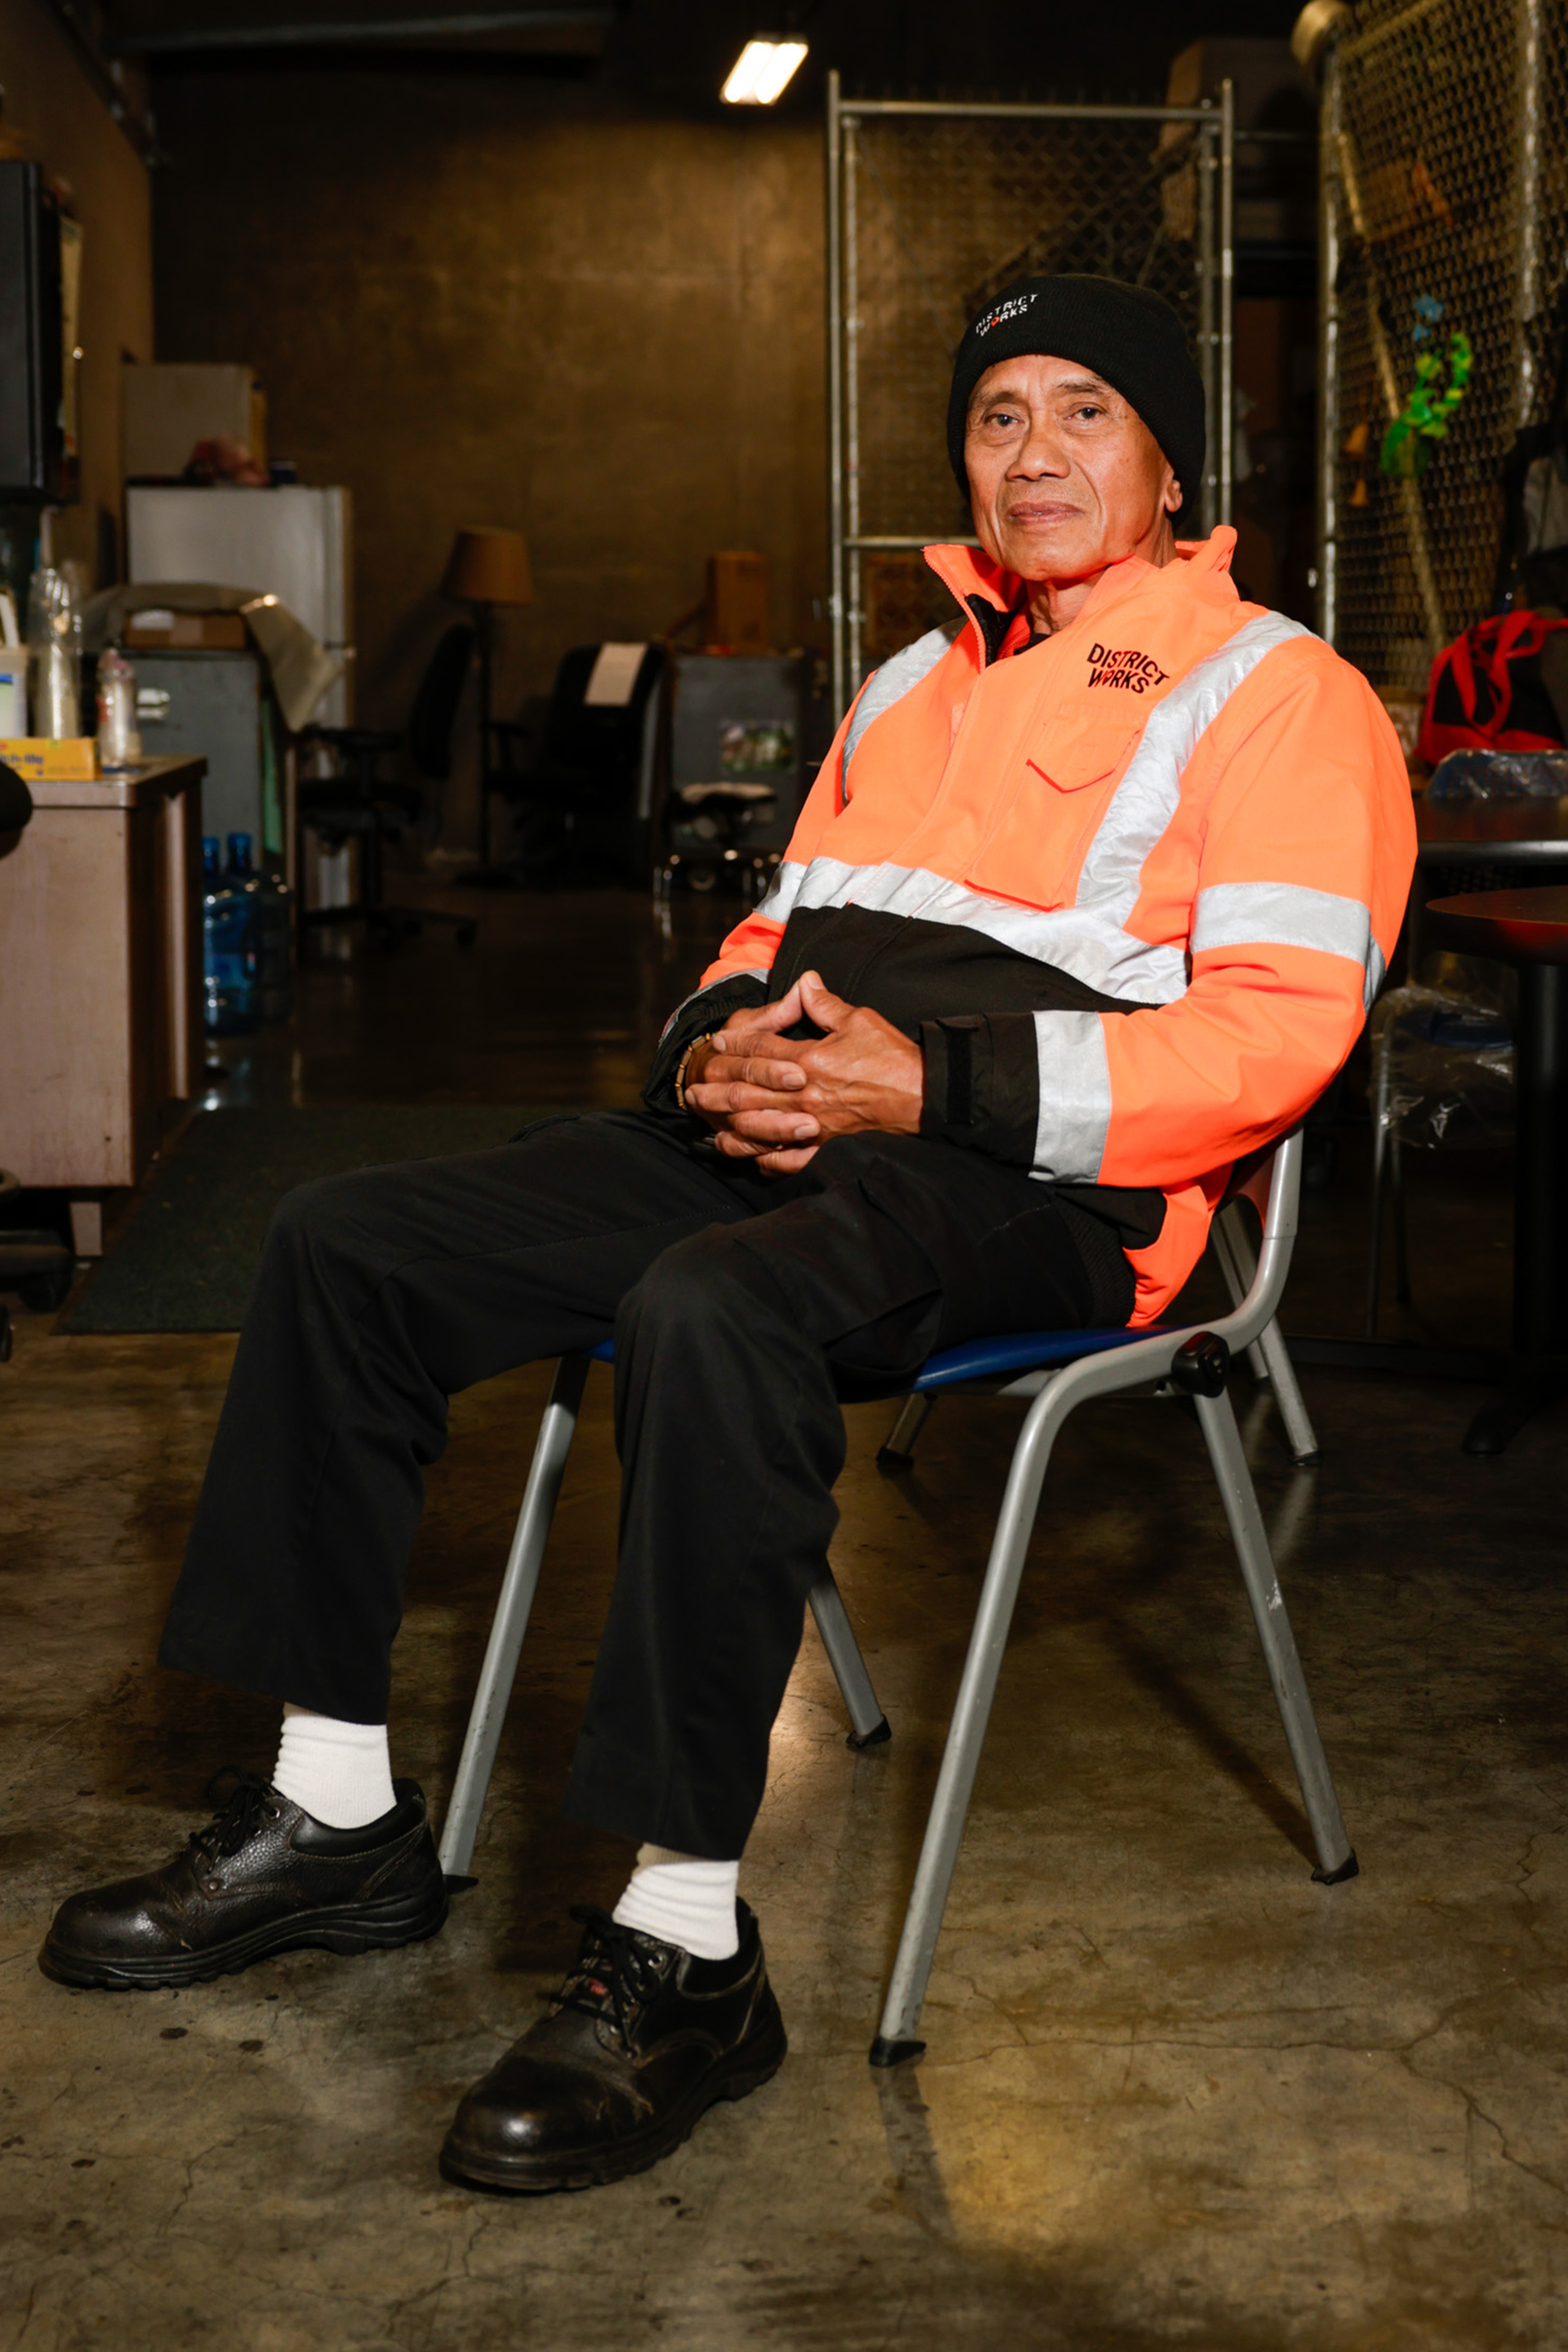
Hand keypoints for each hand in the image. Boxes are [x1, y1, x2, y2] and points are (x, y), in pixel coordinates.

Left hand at [685, 971, 923, 1174]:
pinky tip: (748, 1156)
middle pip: (747, 1089)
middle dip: (717, 1088)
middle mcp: (802, 1093)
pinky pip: (787, 1157)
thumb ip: (825, 1004)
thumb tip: (806, 982)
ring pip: (758, 1125)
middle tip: (694, 1090)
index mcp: (808, 1059)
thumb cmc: (893, 1057)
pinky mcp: (825, 1145)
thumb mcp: (858, 1020)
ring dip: (728, 1124)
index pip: (760, 1048)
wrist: (923, 1095)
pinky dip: (763, 1157)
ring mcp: (811, 1123)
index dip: (736, 1042)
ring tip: (706, 1124)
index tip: (717, 1042)